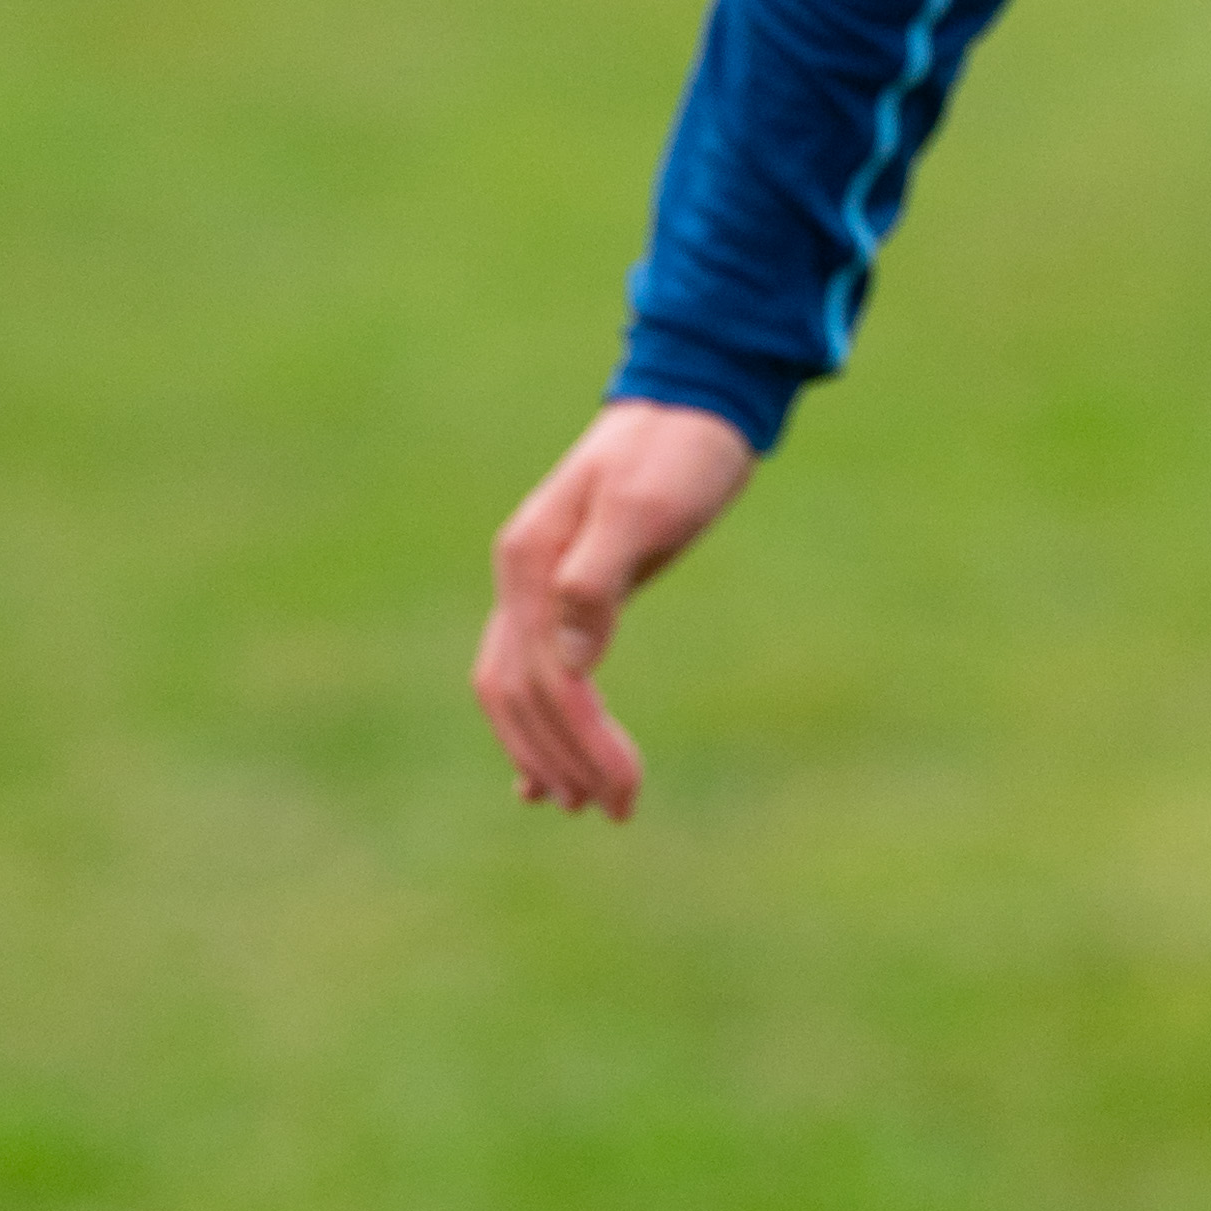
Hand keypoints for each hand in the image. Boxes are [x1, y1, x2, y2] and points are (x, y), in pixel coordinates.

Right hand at [473, 401, 754, 819]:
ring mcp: (534, 581)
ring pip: (516, 687)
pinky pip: (533, 667)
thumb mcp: (645, 510)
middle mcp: (519, 575)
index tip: (625, 793)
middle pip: (517, 693)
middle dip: (563, 757)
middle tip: (615, 810)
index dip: (581, 742)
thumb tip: (568, 662)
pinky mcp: (562, 587)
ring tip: (585, 803)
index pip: (547, 681)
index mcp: (530, 562)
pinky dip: (539, 721)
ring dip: (546, 749)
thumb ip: (595, 580)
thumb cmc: (679, 453)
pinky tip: (551, 765)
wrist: (694, 400)